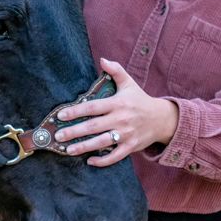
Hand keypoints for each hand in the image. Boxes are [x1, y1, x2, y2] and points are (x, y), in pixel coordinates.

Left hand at [54, 58, 178, 166]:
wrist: (162, 119)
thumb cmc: (140, 100)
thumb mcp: (129, 83)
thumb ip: (116, 70)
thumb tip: (102, 59)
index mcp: (118, 103)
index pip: (93, 107)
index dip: (76, 111)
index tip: (61, 115)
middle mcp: (121, 119)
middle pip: (93, 126)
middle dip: (74, 131)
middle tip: (58, 136)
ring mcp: (126, 134)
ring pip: (101, 142)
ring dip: (84, 147)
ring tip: (68, 150)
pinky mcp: (130, 147)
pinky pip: (115, 156)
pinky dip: (102, 161)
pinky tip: (89, 160)